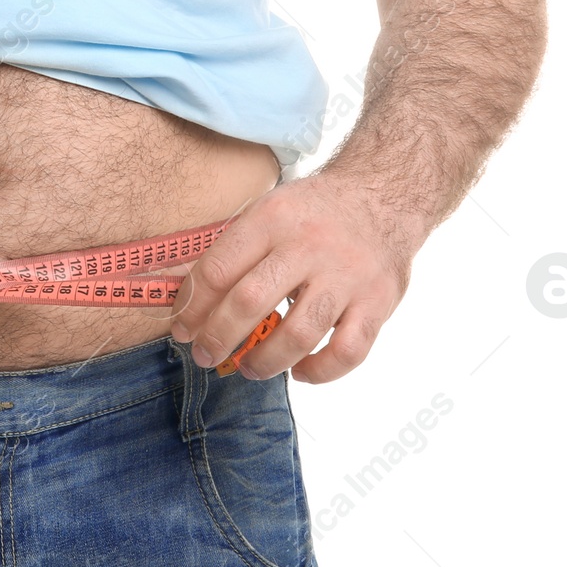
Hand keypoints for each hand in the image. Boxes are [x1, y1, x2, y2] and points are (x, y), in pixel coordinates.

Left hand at [171, 171, 420, 384]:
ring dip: (264, 361)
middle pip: (250, 302)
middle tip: (205, 355)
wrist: (384, 195)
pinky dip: (320, 371)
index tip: (182, 328)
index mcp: (272, 219)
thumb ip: (233, 249)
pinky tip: (299, 371)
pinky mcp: (378, 300)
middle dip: (218, 338)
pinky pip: (348, 351)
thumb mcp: (269, 209)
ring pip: (298, 334)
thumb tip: (184, 297)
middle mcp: (309, 245)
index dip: (192, 306)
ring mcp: (347, 275)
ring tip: (248, 369)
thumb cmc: (313, 212)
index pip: (218, 269)